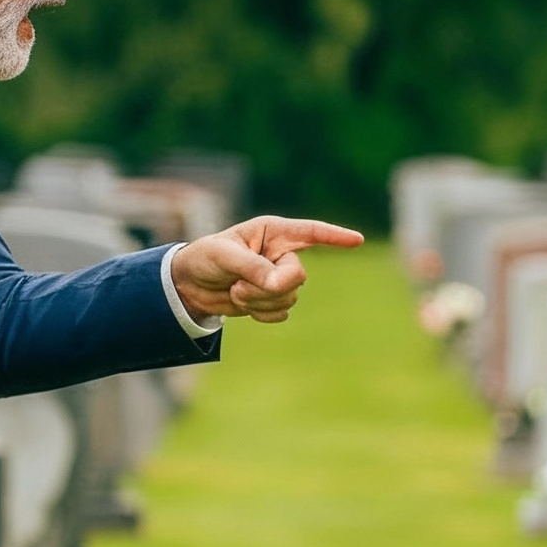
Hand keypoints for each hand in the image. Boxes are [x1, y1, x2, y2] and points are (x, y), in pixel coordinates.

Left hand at [169, 216, 363, 323]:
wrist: (189, 284)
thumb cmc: (205, 257)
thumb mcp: (224, 257)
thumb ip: (253, 268)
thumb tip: (278, 284)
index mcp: (273, 232)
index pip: (310, 232)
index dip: (334, 236)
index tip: (357, 240)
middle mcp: (280, 253)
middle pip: (298, 275)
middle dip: (270, 286)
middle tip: (239, 287)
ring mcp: (278, 277)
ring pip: (289, 297)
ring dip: (259, 301)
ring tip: (235, 291)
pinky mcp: (271, 299)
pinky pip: (281, 313)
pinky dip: (261, 314)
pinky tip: (243, 306)